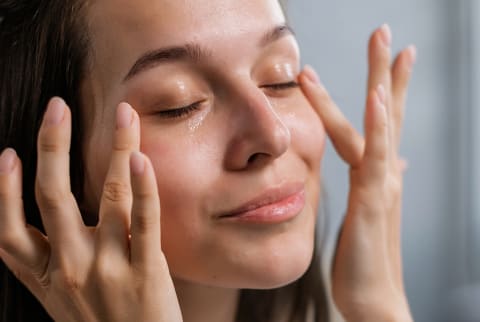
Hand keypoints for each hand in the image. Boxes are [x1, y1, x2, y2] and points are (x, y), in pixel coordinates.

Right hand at [0, 98, 182, 321]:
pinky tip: (141, 157)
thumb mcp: (62, 301)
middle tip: (58, 106)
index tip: (9, 153)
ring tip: (123, 113)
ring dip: (115, 148)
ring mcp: (107, 268)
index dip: (5, 189)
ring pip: (107, 196)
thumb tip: (48, 218)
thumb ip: (53, 262)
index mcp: (43, 278)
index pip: (9, 231)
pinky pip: (143, 221)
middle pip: (52, 197)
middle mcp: (68, 269)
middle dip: (52, 146)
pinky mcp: (144, 271)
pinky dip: (142, 187)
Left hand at [299, 25, 415, 321]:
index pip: (384, 121)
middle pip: (386, 112)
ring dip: (381, 85)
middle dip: (385, 71)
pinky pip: (374, 158)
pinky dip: (378, 126)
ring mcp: (380, 185)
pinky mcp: (372, 202)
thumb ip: (379, 180)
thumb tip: (395, 162)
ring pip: (381, 127)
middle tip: (384, 31)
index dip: (390, 85)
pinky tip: (377, 99)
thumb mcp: (371, 210)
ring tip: (386, 48)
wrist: (371, 297)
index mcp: (377, 173)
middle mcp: (383, 173)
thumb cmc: (366, 255)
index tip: (394, 53)